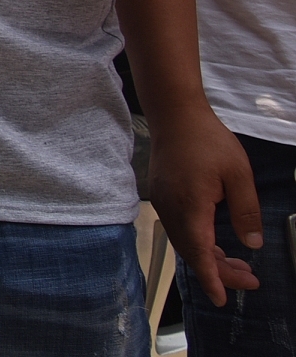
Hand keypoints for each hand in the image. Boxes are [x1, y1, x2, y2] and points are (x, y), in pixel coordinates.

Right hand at [149, 101, 263, 305]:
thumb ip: (246, 212)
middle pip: (193, 253)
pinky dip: (198, 243)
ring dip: (210, 258)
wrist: (175, 115)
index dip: (213, 279)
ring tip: (239, 265)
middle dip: (220, 272)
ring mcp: (163, 203)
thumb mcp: (239, 175)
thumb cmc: (207, 140)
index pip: (201, 254)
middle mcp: (172, 210)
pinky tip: (216, 242)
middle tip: (250, 279)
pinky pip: (180, 230)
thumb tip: (252, 244)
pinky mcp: (163, 196)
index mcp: (191, 207)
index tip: (222, 300)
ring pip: (185, 243)